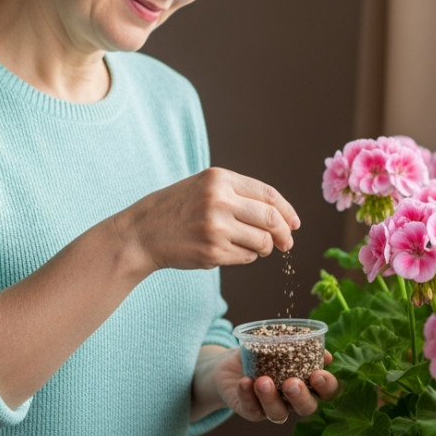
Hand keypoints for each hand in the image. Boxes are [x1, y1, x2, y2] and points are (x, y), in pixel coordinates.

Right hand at [115, 167, 299, 272]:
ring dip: (265, 248)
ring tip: (255, 247)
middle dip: (285, 234)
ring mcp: (216, 228)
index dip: (288, 211)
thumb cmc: (176, 209)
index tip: (295, 223)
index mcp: (219, 179)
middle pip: (272, 219)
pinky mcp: (212, 252)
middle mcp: (219, 200)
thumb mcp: (204, 187)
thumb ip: (239, 194)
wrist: (141, 233)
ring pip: (262, 241)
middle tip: (287, 244)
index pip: (269, 195)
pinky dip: (246, 256)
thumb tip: (283, 216)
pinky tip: (230, 251)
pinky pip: (246, 257)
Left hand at [196, 348, 338, 422]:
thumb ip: (303, 347)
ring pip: (278, 414)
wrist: (231, 364)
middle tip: (291, 384)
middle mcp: (292, 400)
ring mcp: (271, 408)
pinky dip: (247, 395)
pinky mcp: (250, 411)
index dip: (327, 387)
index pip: (326, 392)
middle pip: (306, 409)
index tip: (318, 374)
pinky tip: (245, 382)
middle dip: (301, 398)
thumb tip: (327, 356)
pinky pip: (250, 409)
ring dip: (271, 398)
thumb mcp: (281, 344)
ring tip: (262, 381)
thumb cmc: (263, 353)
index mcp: (307, 384)